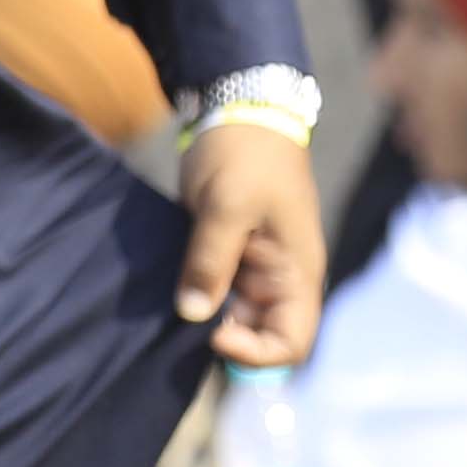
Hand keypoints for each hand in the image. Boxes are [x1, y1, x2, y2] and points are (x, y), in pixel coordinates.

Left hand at [174, 119, 325, 365]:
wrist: (239, 113)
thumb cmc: (245, 155)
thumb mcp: (227, 205)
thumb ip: (210, 261)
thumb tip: (193, 314)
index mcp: (297, 274)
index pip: (292, 343)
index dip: (255, 353)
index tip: (213, 332)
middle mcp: (280, 281)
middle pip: (261, 339)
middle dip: (225, 340)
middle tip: (186, 321)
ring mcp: (254, 271)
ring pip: (234, 319)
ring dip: (206, 319)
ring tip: (174, 305)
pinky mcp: (228, 258)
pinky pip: (215, 294)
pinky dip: (196, 298)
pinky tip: (170, 290)